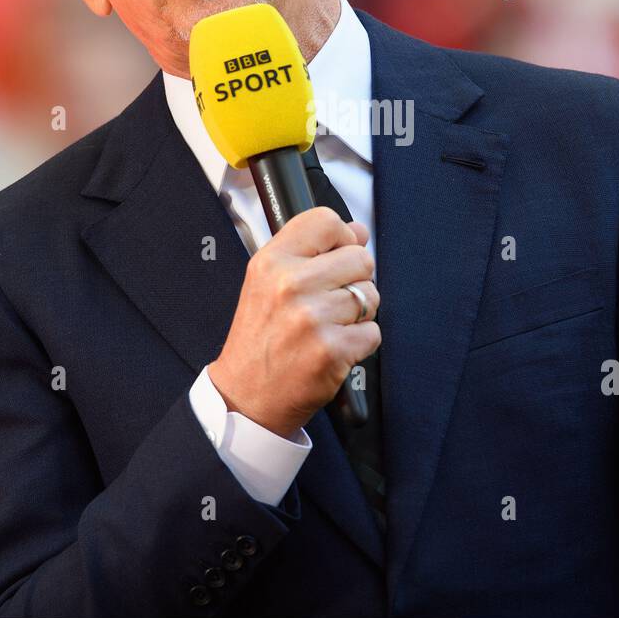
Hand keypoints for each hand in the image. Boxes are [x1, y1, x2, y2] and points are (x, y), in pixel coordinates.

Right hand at [208, 206, 379, 437]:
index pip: (327, 221)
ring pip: (371, 296)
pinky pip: (373, 331)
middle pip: (360, 258)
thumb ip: (311, 252)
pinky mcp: (332, 350)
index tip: (336, 257)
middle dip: (355, 280)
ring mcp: (312, 319)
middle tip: (330, 301)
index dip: (342, 238)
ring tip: (328, 326)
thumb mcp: (267, 283)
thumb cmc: (260, 339)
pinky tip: (334, 347)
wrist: (246, 396)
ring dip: (358, 314)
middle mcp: (290, 285)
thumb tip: (358, 230)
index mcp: (271, 262)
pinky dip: (360, 342)